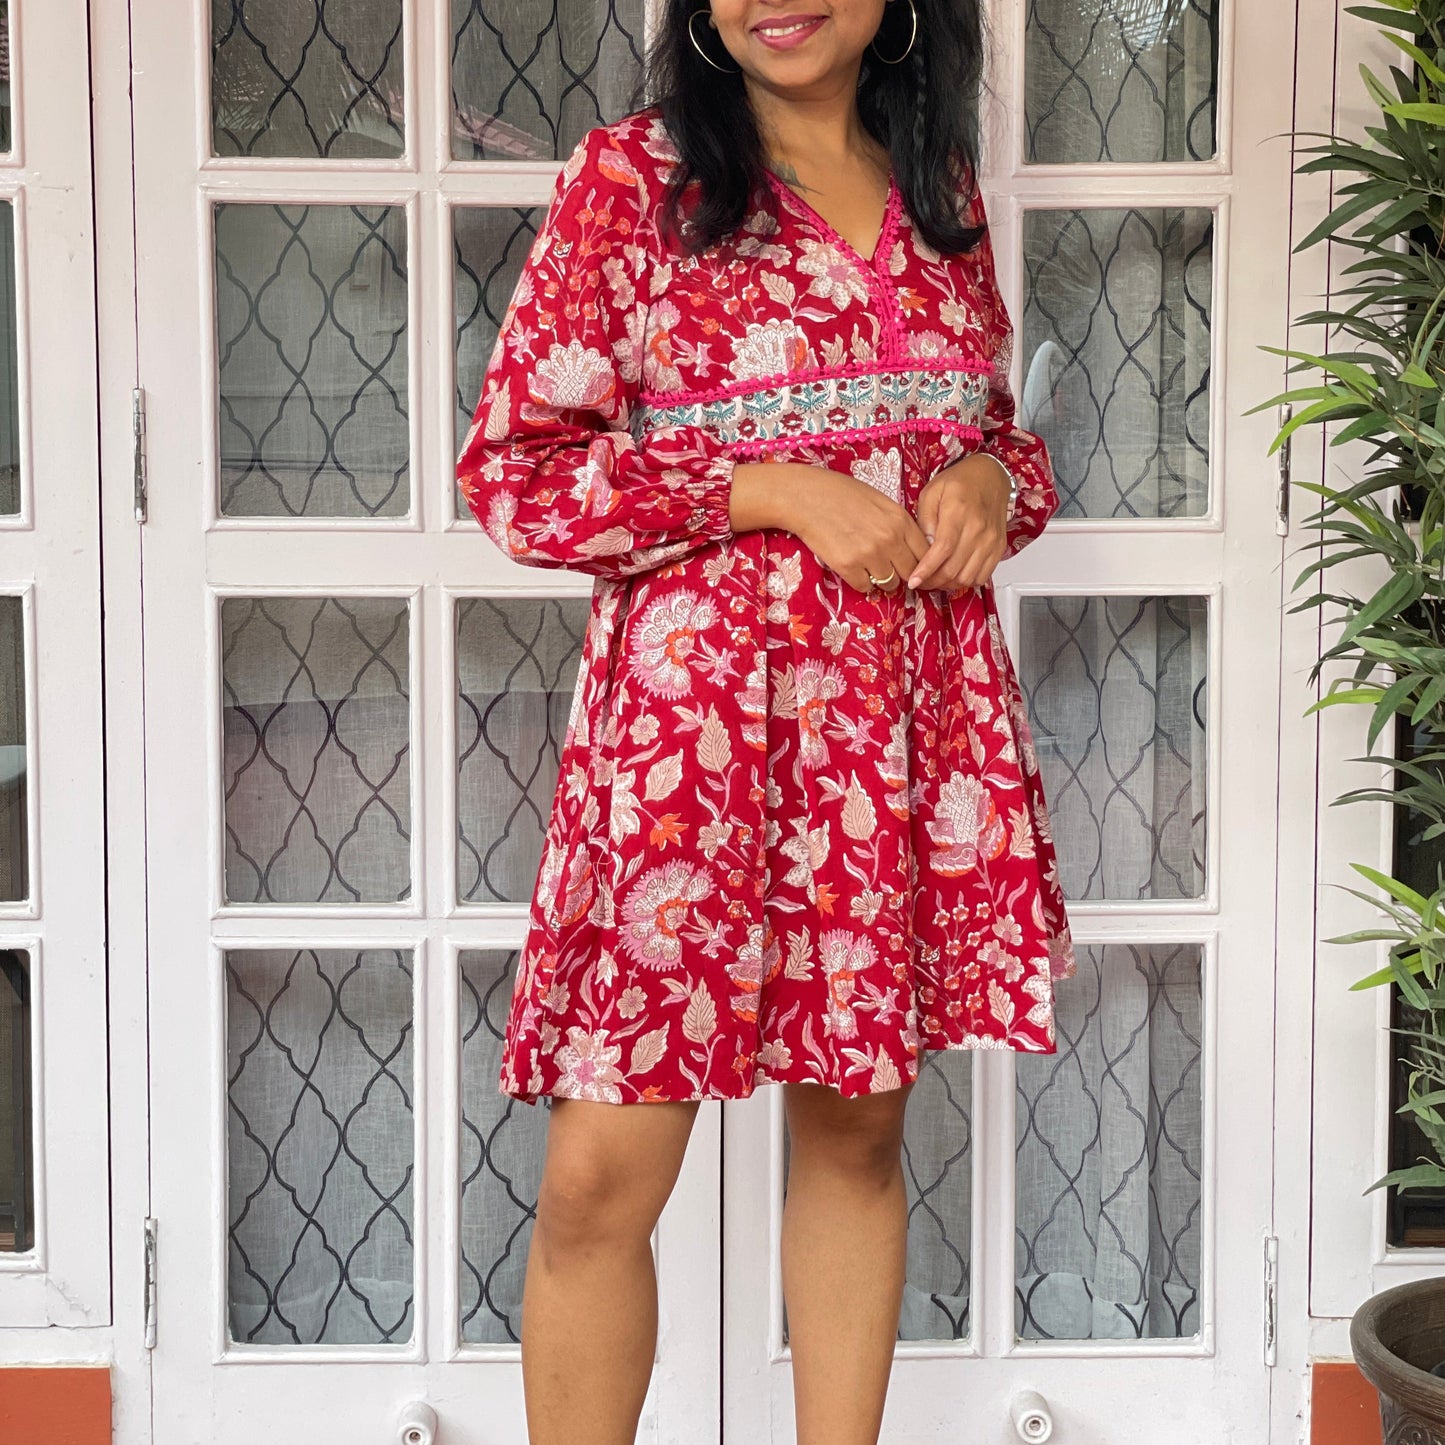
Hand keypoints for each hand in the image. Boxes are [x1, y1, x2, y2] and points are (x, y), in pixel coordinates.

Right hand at [730, 461, 928, 594]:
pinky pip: (865, 587)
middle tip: (890, 570)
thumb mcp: (879, 501)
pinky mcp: (848, 566)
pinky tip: (852, 568)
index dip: (919, 562)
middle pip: (911, 572)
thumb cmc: (840, 494)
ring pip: (890, 583)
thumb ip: (897, 523)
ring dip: (882, 580)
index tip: (910, 564)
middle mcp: (889, 538)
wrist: (805, 497)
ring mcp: (869, 554)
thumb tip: (910, 548)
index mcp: (900, 519)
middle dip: (903, 574)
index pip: (925, 553)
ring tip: (869, 569)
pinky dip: (860, 582)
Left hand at [907, 454, 1011, 593]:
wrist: (991, 476)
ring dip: (948, 585)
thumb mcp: (931, 492)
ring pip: (967, 577)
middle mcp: (978, 529)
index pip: (942, 550)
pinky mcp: (998, 548)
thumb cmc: (960, 482)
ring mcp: (990, 540)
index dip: (926, 570)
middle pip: (953, 569)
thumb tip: (924, 547)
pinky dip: (966, 582)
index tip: (914, 581)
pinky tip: (954, 576)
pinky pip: (982, 576)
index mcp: (958, 512)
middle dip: (932, 582)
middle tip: (920, 582)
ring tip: (935, 580)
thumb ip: (925, 520)